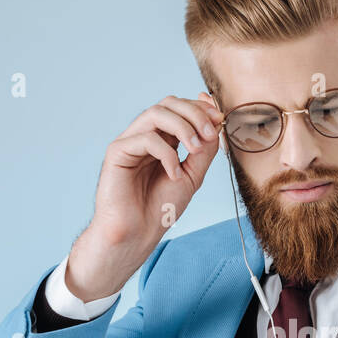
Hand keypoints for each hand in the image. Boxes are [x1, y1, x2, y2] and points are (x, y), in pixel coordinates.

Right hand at [65, 91, 224, 300]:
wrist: (138, 233)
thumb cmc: (161, 208)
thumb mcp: (193, 176)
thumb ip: (204, 151)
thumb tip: (216, 123)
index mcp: (162, 139)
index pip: (180, 109)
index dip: (201, 108)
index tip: (220, 118)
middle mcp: (145, 135)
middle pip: (168, 103)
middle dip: (194, 113)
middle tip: (211, 132)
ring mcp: (130, 141)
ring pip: (156, 113)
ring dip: (183, 126)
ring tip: (196, 149)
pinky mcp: (117, 151)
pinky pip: (146, 138)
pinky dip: (167, 154)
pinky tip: (173, 174)